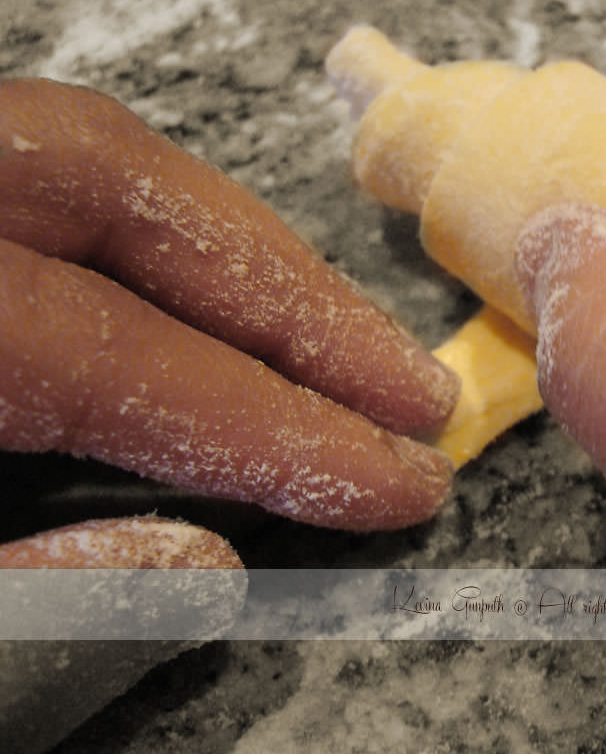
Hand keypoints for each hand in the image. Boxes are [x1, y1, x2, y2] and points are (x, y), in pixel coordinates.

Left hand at [0, 78, 457, 543]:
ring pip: (91, 164)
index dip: (281, 426)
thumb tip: (204, 567)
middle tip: (412, 388)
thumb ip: (36, 596)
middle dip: (300, 299)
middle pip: (126, 194)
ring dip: (245, 262)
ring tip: (350, 348)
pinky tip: (218, 314)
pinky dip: (158, 246)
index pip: (119, 355)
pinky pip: (43, 182)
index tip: (399, 477)